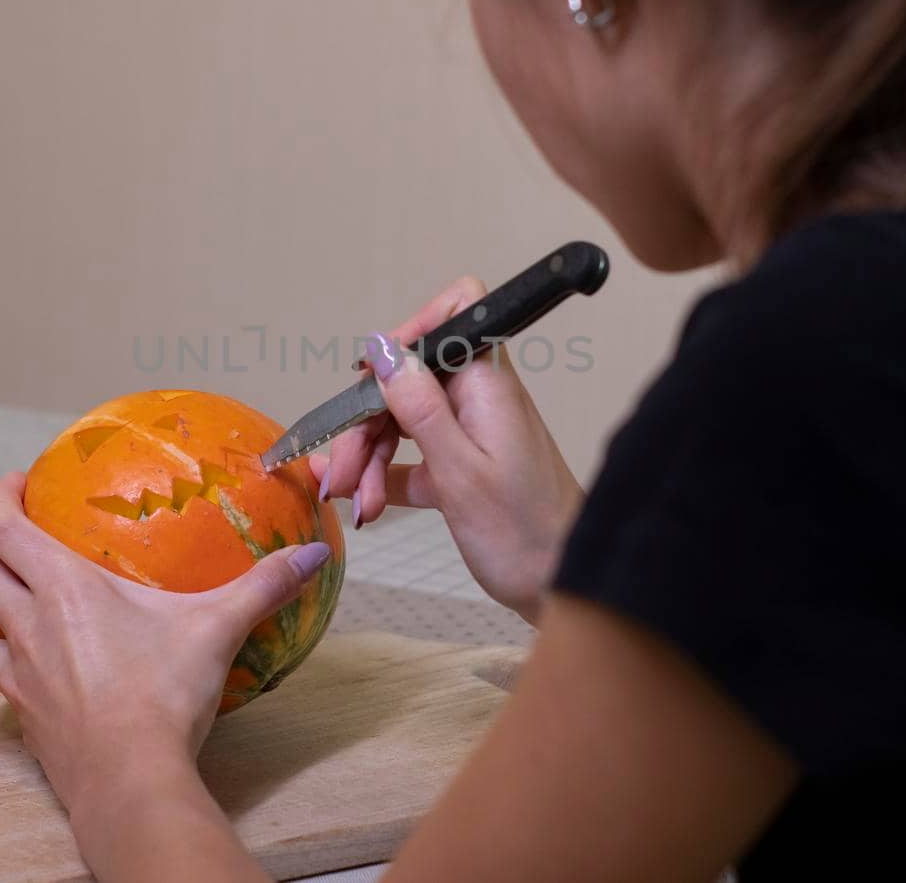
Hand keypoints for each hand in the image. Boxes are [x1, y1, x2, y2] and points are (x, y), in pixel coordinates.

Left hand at [0, 474, 332, 809]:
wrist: (130, 778)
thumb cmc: (165, 696)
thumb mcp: (218, 629)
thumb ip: (263, 585)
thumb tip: (311, 555)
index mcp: (64, 588)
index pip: (5, 526)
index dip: (1, 497)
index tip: (17, 482)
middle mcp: (29, 622)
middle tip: (9, 526)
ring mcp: (19, 672)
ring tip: (2, 598)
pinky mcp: (23, 714)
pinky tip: (20, 662)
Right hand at [314, 277, 583, 622]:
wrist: (563, 591)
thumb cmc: (525, 535)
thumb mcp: (460, 472)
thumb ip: (419, 408)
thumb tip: (383, 350)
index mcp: (487, 385)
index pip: (454, 314)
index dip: (409, 332)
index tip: (370, 378)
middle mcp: (478, 399)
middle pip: (408, 380)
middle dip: (366, 422)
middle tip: (342, 473)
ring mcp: (470, 434)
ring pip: (403, 421)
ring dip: (369, 458)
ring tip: (355, 503)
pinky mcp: (461, 469)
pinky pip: (411, 458)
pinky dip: (384, 477)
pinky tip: (361, 503)